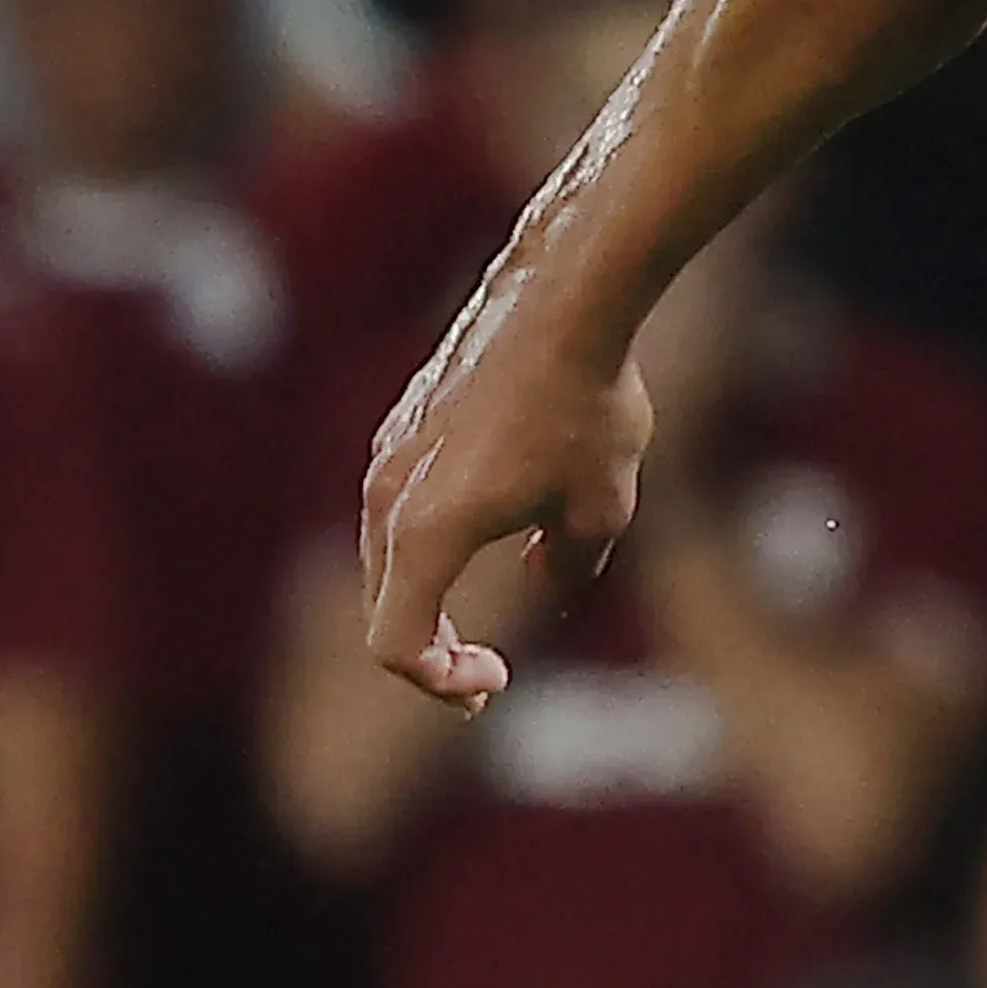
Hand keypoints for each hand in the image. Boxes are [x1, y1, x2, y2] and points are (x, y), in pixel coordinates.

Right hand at [353, 269, 653, 707]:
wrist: (562, 305)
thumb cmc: (587, 410)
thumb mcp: (601, 513)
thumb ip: (566, 569)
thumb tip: (542, 583)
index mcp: (425, 531)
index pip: (394, 643)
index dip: (439, 682)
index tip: (495, 680)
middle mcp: (386, 495)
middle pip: (385, 608)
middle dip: (433, 654)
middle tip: (488, 676)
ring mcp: (386, 455)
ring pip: (388, 559)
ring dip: (429, 601)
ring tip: (483, 624)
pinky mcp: (402, 428)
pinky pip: (400, 510)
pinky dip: (429, 550)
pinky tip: (496, 537)